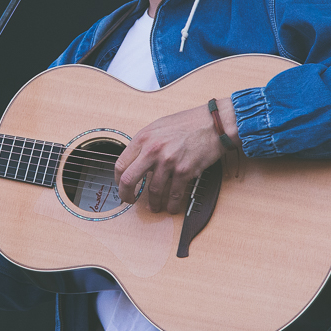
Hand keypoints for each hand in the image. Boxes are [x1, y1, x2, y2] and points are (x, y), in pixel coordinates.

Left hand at [113, 98, 239, 213]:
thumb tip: (135, 160)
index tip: (121, 185)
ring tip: (154, 206)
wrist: (213, 124)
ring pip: (152, 190)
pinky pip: (173, 194)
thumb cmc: (188, 123)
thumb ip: (145, 143)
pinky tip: (170, 207)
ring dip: (152, 203)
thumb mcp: (158, 127)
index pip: (121, 163)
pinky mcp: (184, 171)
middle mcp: (153, 150)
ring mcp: (168, 161)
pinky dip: (171, 204)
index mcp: (143, 138)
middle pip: (129, 179)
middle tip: (129, 200)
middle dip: (126, 194)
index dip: (117, 179)